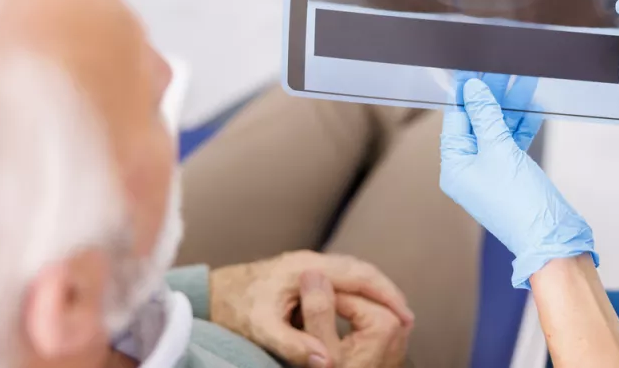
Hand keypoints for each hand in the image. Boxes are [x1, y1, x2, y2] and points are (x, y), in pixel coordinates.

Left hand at [209, 251, 412, 365]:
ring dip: (374, 293)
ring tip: (393, 318)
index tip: (405, 315)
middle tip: (407, 319)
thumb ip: (292, 343)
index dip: (386, 294)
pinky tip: (364, 313)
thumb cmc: (233, 308)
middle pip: (362, 270)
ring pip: (353, 274)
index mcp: (306, 267)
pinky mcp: (303, 274)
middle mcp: (310, 260)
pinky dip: (359, 294)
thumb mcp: (261, 328)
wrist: (211, 292)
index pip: (359, 274)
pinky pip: (341, 280)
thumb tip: (326, 361)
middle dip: (387, 293)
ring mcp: (307, 265)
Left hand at [440, 78, 596, 289]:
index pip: (456, 120)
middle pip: (478, 122)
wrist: (551, 238)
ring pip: (498, 129)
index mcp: (454, 166)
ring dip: (512, 106)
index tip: (473, 69)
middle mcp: (469, 169)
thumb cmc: (519, 203)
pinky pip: (513, 142)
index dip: (466, 93)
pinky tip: (534, 105)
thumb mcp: (499, 150)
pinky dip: (523, 124)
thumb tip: (474, 90)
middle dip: (493, 96)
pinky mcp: (512, 174)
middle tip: (504, 70)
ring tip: (526, 80)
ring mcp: (491, 172)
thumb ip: (486, 116)